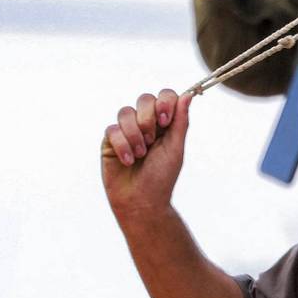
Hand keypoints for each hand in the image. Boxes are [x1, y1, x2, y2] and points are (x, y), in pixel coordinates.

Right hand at [102, 89, 192, 221]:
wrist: (142, 202)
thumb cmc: (161, 177)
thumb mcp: (175, 148)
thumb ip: (181, 121)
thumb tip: (188, 95)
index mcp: (164, 123)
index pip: (165, 96)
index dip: (165, 102)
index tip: (166, 121)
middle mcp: (145, 123)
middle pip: (144, 98)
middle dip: (148, 118)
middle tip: (152, 139)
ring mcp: (126, 131)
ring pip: (125, 112)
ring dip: (135, 134)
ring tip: (141, 155)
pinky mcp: (110, 142)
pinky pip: (112, 130)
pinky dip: (122, 145)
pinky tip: (128, 161)